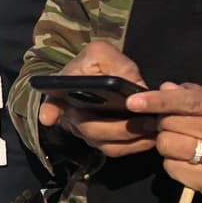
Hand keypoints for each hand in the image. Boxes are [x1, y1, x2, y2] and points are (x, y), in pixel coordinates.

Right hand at [37, 41, 155, 156]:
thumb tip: (134, 87)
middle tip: (145, 121)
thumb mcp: (102, 52)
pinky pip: (116, 150)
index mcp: (65, 90)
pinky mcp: (101, 140)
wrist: (103, 73)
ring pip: (104, 144)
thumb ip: (115, 64)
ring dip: (130, 140)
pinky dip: (135, 146)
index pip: (51, 101)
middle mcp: (71, 114)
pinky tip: (150, 136)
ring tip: (152, 127)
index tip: (48, 118)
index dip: (49, 110)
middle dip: (119, 129)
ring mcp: (85, 130)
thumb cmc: (98, 63)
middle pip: (89, 128)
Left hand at [127, 83, 201, 202]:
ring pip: (168, 145)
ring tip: (187, 148)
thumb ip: (199, 96)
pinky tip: (193, 165)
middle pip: (171, 123)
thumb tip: (166, 88)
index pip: (189, 101)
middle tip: (175, 129)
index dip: (158, 100)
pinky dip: (175, 166)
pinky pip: (173, 169)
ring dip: (168, 146)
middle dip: (164, 125)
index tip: (134, 101)